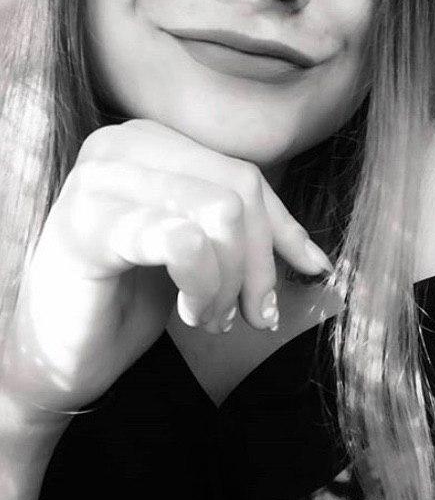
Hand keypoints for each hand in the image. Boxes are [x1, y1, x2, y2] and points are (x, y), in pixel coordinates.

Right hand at [2, 119, 331, 415]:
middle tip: (252, 315)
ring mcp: (103, 178)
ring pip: (221, 212)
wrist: (52, 357)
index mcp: (151, 142)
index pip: (244, 175)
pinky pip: (184, 241)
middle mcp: (124, 144)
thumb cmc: (124, 300)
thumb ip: (247, 237)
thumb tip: (317, 257)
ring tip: (211, 318)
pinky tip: (189, 313)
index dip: (283, 230)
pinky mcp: (90, 222)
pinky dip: (204, 284)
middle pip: (240, 188)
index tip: (307, 273)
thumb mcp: (198, 255)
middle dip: (260, 263)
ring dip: (230, 281)